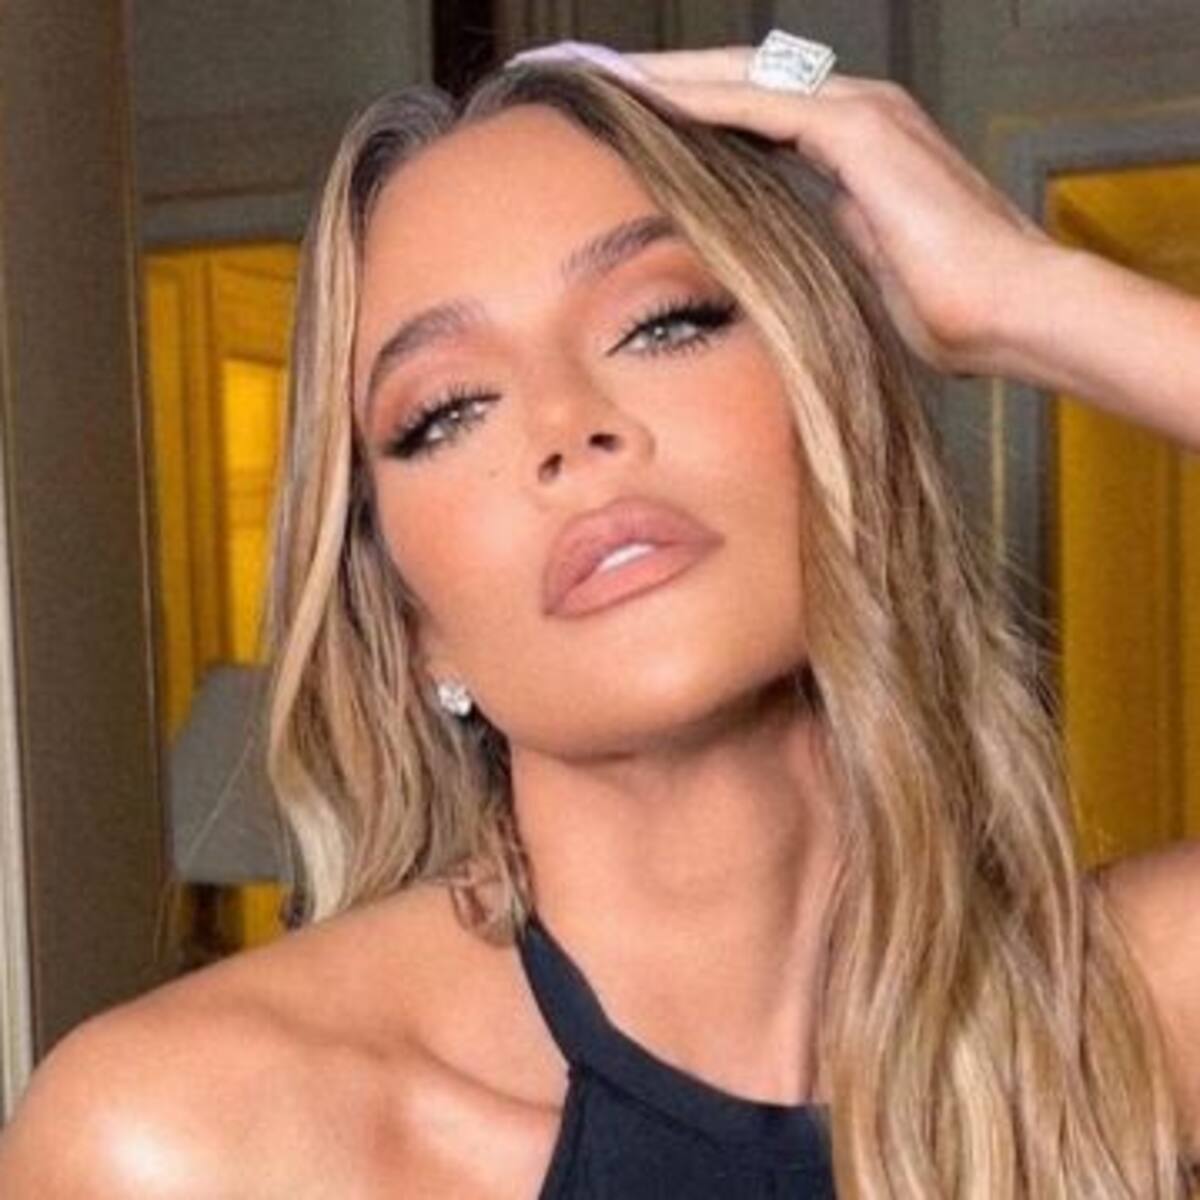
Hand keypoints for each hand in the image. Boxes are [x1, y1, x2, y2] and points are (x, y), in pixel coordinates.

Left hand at [624, 47, 1055, 376]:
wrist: (1012, 315)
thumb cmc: (953, 312)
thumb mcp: (868, 273)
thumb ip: (835, 244)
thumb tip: (798, 251)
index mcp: (858, 149)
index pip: (756, 116)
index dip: (695, 113)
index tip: (636, 123)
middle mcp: (858, 115)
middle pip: (741, 82)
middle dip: (670, 80)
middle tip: (601, 81)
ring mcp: (863, 114)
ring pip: (742, 78)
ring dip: (670, 77)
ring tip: (605, 79)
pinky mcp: (861, 130)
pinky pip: (759, 103)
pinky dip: (699, 96)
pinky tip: (648, 98)